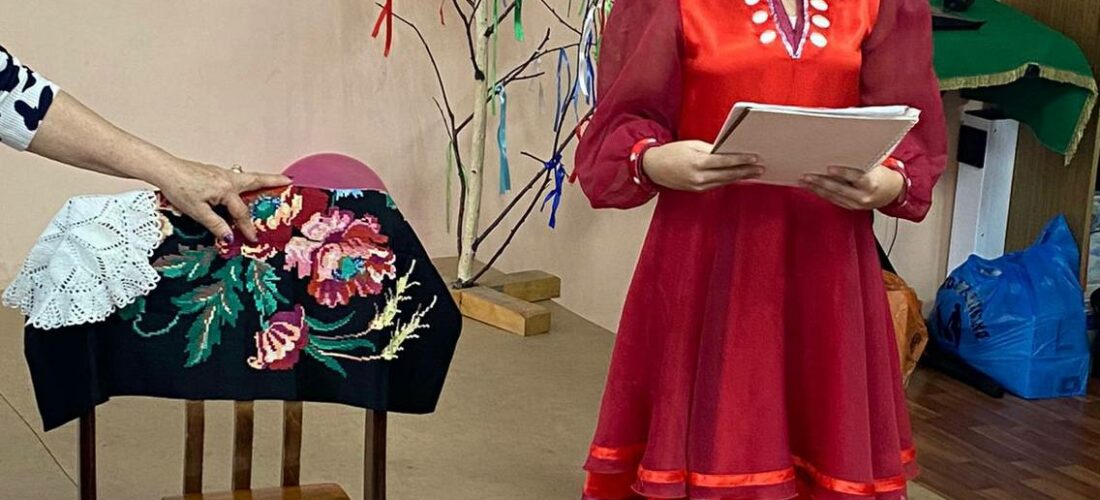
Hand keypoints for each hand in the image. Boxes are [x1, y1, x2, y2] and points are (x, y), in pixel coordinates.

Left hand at [148, 157, 290, 242]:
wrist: (164, 169)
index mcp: (226, 190)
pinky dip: (247, 180)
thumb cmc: (179, 189)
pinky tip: (243, 186)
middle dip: (273, 181)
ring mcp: (221, 173)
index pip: (241, 213)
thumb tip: (229, 236)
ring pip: (247, 177)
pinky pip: (237, 177)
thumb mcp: (197, 211)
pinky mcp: (214, 172)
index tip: (253, 239)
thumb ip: (215, 224)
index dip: (248, 227)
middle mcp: (228, 178)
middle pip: (256, 180)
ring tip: (274, 181)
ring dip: (261, 179)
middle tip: (289, 181)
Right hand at [642, 140, 762, 191]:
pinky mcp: (697, 190)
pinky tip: (738, 177)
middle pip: (728, 174)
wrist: (653, 167)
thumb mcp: (691, 145)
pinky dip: (728, 180)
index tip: (754, 158)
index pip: (724, 162)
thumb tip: (727, 152)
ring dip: (740, 177)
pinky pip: (717, 184)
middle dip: (746, 171)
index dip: (741, 160)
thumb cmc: (671, 153)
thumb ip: (710, 149)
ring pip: (724, 181)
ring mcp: (698, 186)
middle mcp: (698, 177)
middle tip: (760, 168)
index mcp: (697, 163)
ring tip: (754, 173)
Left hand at [799, 165, 904, 209]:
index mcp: (871, 183)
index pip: (856, 177)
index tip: (829, 168)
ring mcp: (856, 204)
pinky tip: (811, 187)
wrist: (891, 192)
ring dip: (816, 188)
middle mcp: (863, 196)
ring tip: (804, 180)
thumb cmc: (881, 175)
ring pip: (832, 196)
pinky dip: (821, 193)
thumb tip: (839, 151)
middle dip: (821, 181)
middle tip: (807, 175)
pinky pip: (832, 200)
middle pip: (839, 189)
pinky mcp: (850, 207)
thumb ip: (860, 162)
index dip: (842, 172)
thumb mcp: (876, 165)